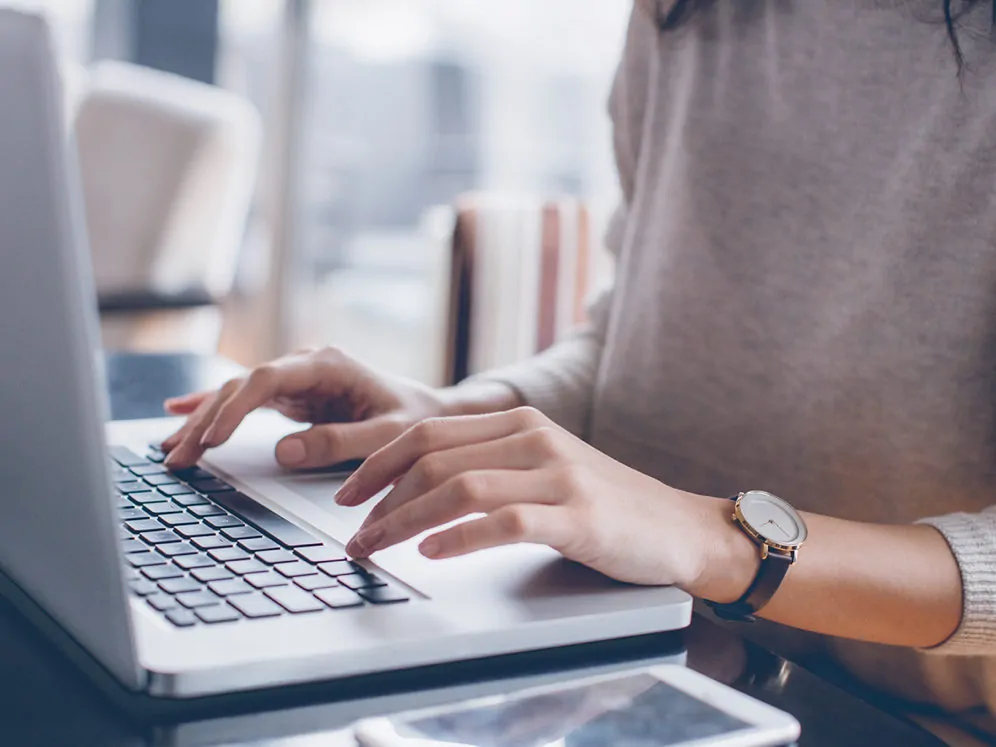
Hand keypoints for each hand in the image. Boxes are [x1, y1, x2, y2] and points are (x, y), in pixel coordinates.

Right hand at [161, 346, 490, 469]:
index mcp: (328, 364)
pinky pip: (245, 401)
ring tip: (170, 450)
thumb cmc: (416, 421)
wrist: (432, 413)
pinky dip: (213, 409)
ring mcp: (297, 378)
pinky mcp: (293, 396)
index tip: (211, 437)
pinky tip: (179, 412)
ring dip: (202, 420)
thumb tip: (284, 452)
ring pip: (236, 394)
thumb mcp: (388, 435)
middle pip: (242, 386)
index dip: (234, 406)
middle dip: (206, 420)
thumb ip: (341, 442)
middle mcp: (306, 365)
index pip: (267, 379)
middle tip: (178, 456)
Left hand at [337, 407, 750, 591]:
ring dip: (405, 521)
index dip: (378, 463)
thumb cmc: (603, 504)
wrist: (677, 527)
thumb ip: (490, 464)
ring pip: (460, 487)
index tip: (347, 495)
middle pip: (433, 457)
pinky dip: (460, 537)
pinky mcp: (578, 516)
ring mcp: (558, 475)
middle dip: (380, 497)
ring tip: (376, 547)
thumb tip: (416, 487)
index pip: (429, 432)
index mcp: (520, 422)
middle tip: (353, 533)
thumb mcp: (543, 468)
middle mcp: (534, 439)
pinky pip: (505, 521)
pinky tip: (432, 552)